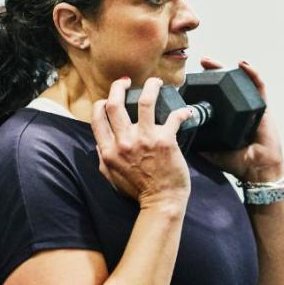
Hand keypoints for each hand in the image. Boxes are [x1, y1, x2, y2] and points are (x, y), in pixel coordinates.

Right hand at [91, 77, 192, 208]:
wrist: (161, 202)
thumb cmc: (138, 191)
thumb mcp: (111, 176)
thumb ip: (103, 158)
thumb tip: (100, 143)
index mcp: (109, 150)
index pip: (97, 118)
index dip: (101, 102)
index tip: (109, 98)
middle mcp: (124, 142)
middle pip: (115, 104)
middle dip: (119, 86)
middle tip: (127, 82)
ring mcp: (145, 140)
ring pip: (145, 101)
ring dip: (151, 86)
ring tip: (156, 82)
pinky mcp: (165, 141)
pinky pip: (174, 116)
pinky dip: (182, 111)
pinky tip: (186, 111)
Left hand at [196, 57, 283, 182]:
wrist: (257, 170)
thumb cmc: (237, 162)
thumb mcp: (211, 152)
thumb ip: (197, 144)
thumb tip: (175, 137)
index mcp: (224, 118)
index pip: (213, 96)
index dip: (204, 85)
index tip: (190, 77)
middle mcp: (236, 109)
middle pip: (225, 85)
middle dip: (214, 71)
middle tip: (203, 62)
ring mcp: (250, 107)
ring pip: (239, 81)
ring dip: (227, 68)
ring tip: (214, 61)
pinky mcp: (262, 107)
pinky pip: (259, 86)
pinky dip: (252, 74)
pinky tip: (243, 64)